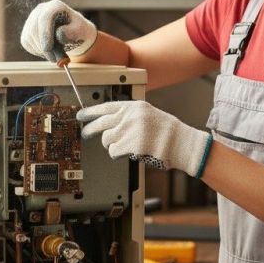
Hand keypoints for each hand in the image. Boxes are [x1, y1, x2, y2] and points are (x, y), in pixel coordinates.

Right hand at [20, 0, 97, 62]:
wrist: (73, 32)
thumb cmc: (78, 30)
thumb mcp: (80, 31)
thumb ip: (72, 32)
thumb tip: (59, 34)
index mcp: (55, 6)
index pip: (44, 18)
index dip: (44, 33)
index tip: (47, 49)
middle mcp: (41, 9)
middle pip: (34, 28)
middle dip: (42, 46)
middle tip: (53, 59)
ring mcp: (32, 19)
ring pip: (29, 37)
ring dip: (40, 50)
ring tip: (54, 55)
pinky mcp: (27, 30)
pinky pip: (26, 43)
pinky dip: (36, 51)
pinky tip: (47, 52)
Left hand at [77, 100, 212, 176]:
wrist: (182, 143)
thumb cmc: (168, 132)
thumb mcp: (148, 114)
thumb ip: (130, 116)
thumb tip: (109, 122)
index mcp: (134, 106)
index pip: (106, 107)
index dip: (91, 111)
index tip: (81, 115)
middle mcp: (130, 116)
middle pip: (101, 123)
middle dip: (90, 129)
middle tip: (85, 132)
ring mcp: (130, 130)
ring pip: (106, 140)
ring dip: (112, 145)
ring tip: (124, 147)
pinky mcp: (131, 144)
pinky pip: (113, 152)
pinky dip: (118, 155)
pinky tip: (128, 153)